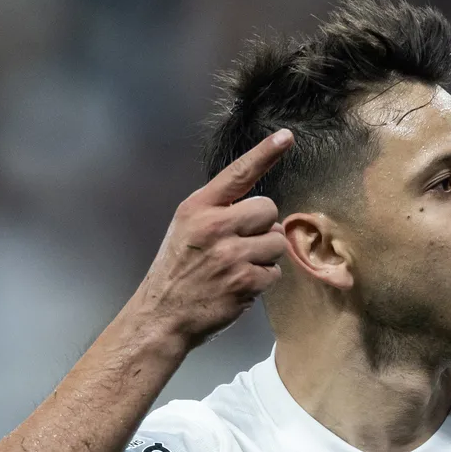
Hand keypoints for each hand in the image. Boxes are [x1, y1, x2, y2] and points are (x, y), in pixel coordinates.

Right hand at [131, 129, 293, 347]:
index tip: (287, 136)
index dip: (265, 153)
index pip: (238, 173)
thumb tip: (262, 211)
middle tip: (245, 244)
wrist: (163, 315)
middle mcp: (215, 226)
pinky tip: (241, 286)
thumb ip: (217, 212)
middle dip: (265, 227)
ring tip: (240, 267)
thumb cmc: (178, 271)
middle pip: (269, 209)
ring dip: (266, 256)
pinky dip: (263, 280)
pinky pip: (274, 272)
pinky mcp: (244, 281)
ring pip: (276, 242)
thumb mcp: (186, 229)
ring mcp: (231, 255)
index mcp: (198, 208)